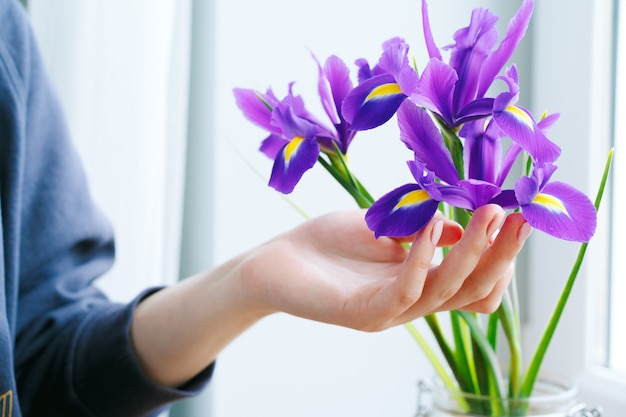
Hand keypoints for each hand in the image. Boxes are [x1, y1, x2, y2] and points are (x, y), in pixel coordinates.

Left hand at [242, 204, 529, 330]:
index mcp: (419, 284)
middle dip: (501, 255)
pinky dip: (424, 258)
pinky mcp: (362, 314)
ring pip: (446, 292)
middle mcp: (410, 303)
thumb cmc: (327, 244)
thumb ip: (422, 229)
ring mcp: (388, 312)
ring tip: (490, 214)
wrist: (274, 261)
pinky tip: (435, 224)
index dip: (501, 257)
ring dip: (473, 253)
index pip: (475, 284)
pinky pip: (404, 292)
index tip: (518, 216)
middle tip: (521, 217)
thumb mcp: (384, 228)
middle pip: (472, 291)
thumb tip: (461, 223)